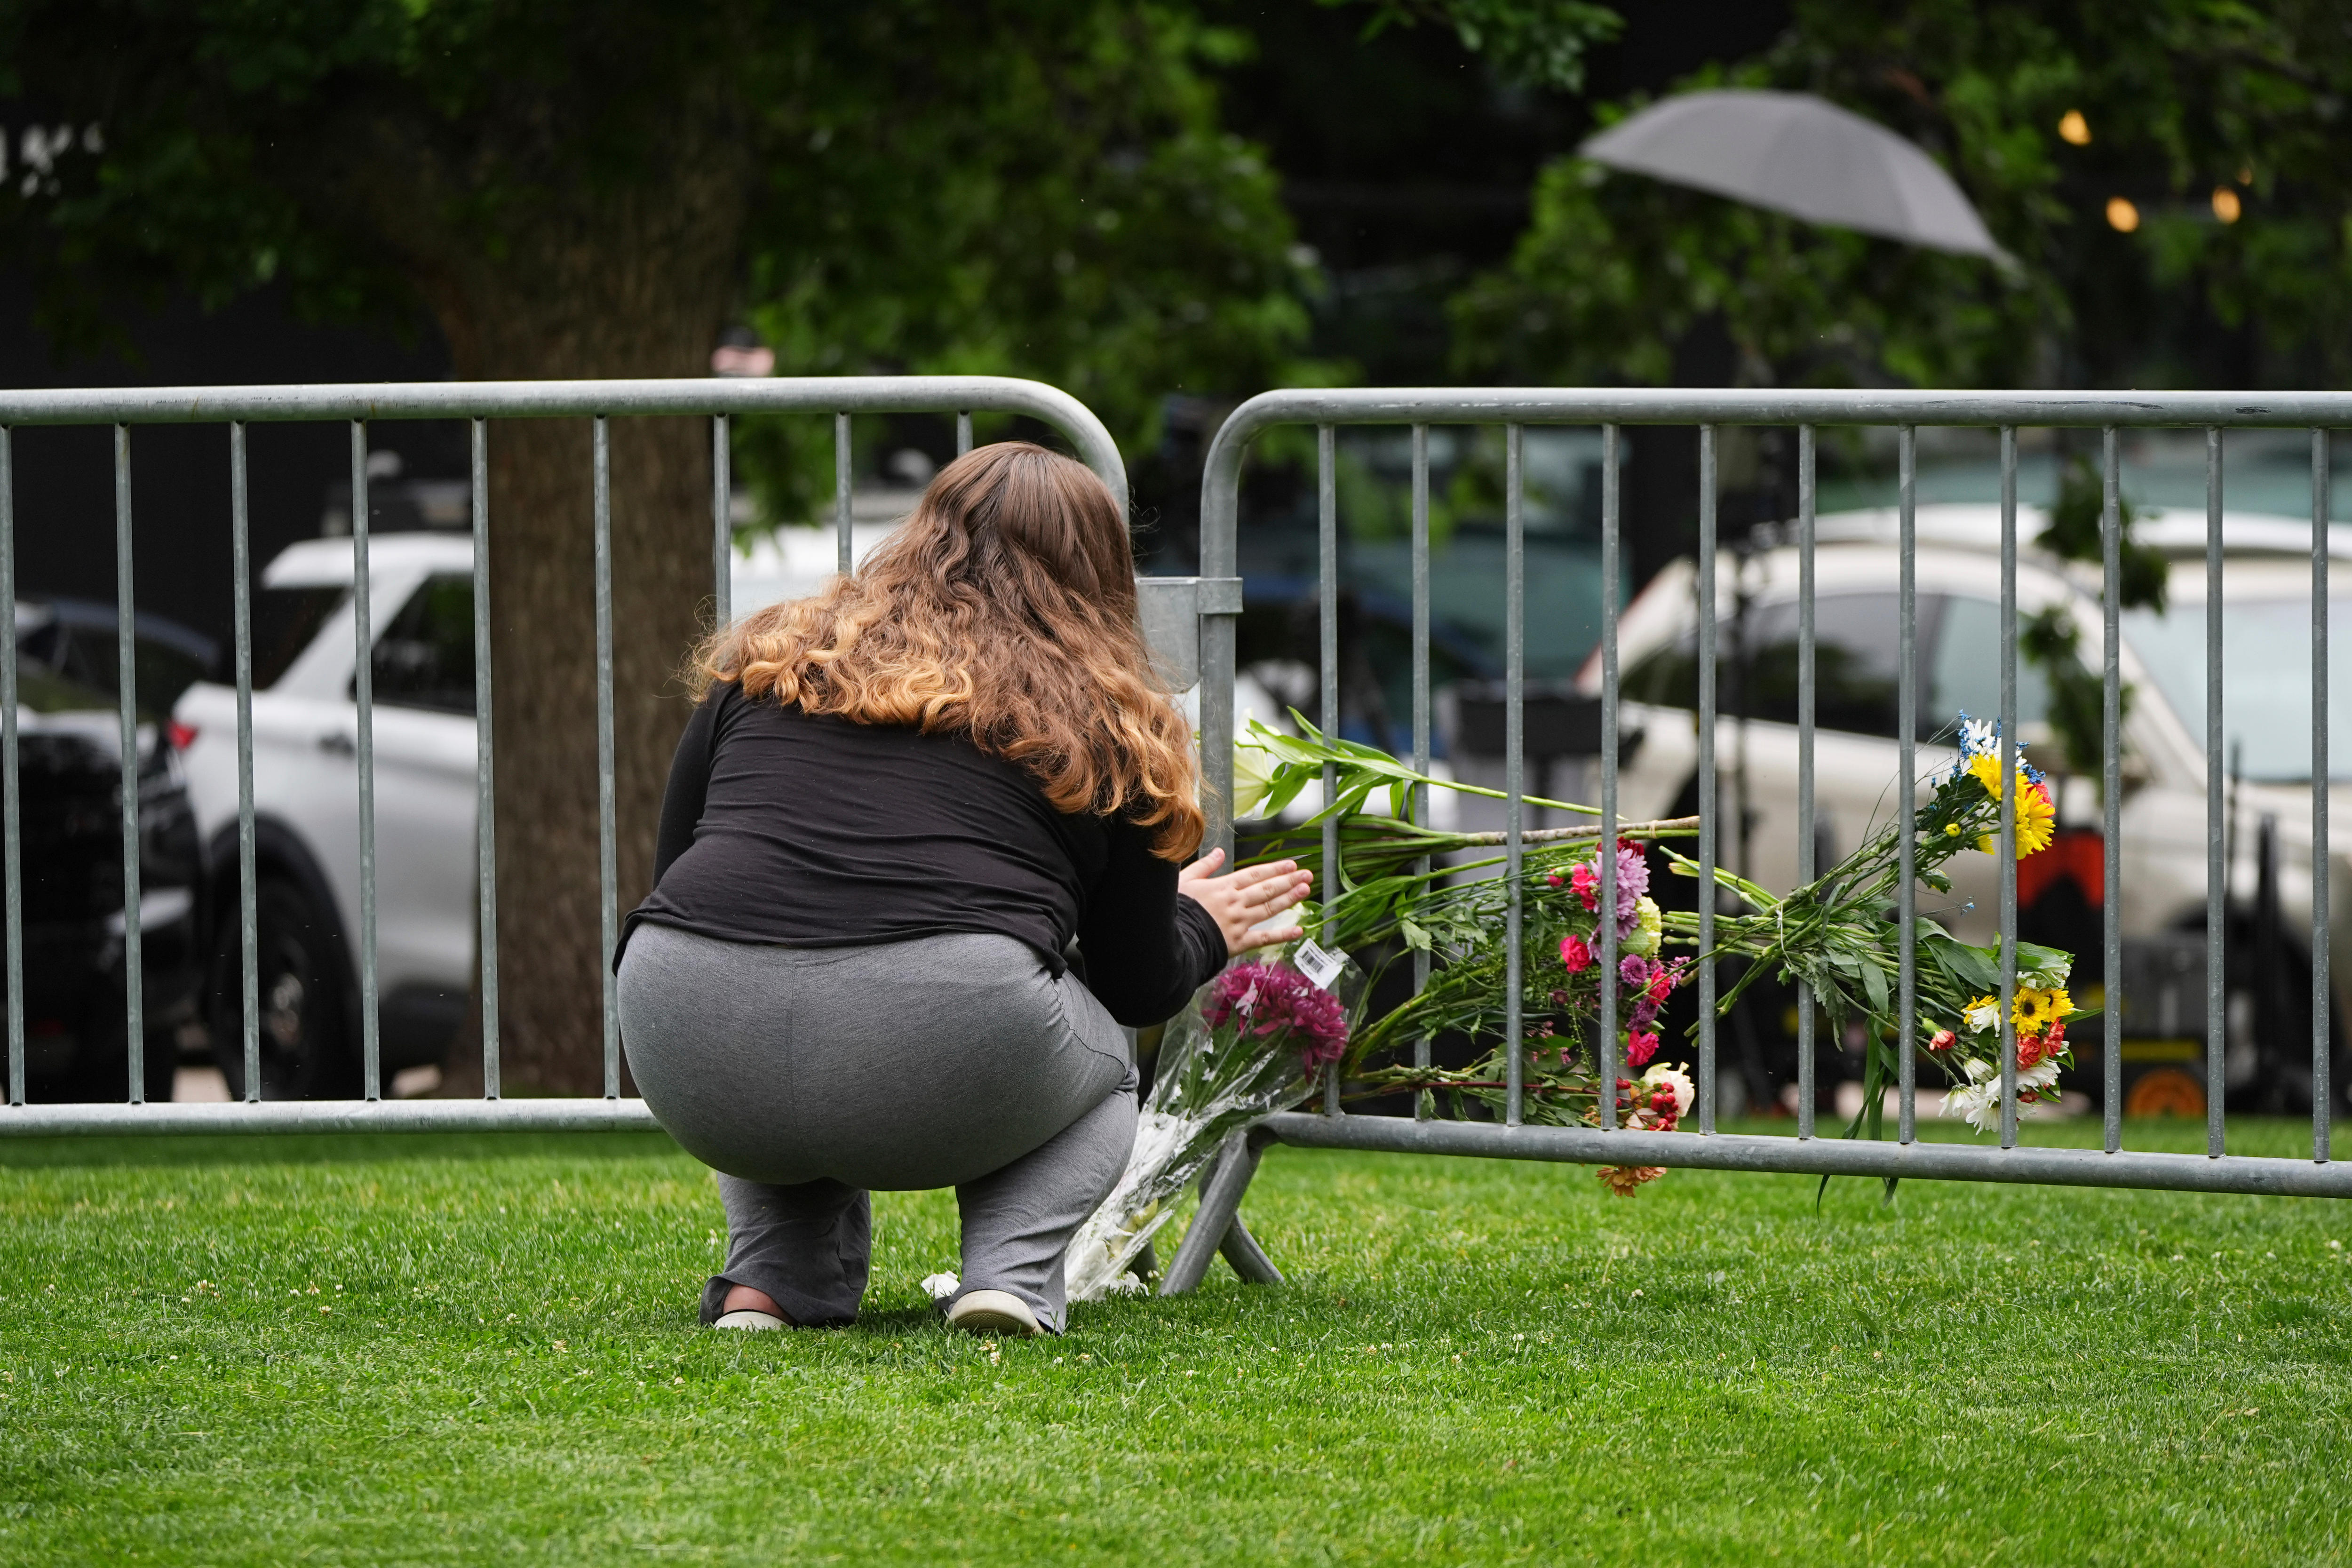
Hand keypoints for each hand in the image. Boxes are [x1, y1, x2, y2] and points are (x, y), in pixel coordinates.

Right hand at [1178, 848, 1313, 957]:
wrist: (1171, 937)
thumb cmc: (1176, 909)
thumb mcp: (1186, 880)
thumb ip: (1205, 866)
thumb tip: (1219, 852)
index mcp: (1223, 887)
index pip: (1255, 874)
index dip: (1274, 869)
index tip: (1291, 864)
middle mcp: (1235, 902)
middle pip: (1267, 889)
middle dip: (1289, 880)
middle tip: (1307, 874)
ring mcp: (1239, 922)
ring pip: (1269, 908)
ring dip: (1289, 899)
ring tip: (1305, 890)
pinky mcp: (1238, 942)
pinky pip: (1264, 938)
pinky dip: (1282, 935)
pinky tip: (1298, 930)